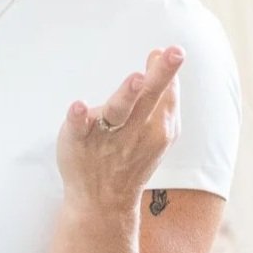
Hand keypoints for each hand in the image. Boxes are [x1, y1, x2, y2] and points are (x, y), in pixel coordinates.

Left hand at [55, 47, 183, 213]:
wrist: (103, 203)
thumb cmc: (130, 157)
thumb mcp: (155, 130)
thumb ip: (162, 96)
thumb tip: (160, 54)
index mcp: (156, 126)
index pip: (165, 95)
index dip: (168, 72)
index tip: (172, 50)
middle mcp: (134, 130)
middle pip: (150, 98)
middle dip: (162, 75)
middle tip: (174, 52)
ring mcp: (106, 137)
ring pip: (118, 112)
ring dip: (128, 95)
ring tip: (136, 79)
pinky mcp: (78, 142)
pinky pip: (78, 129)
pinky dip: (79, 118)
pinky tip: (77, 106)